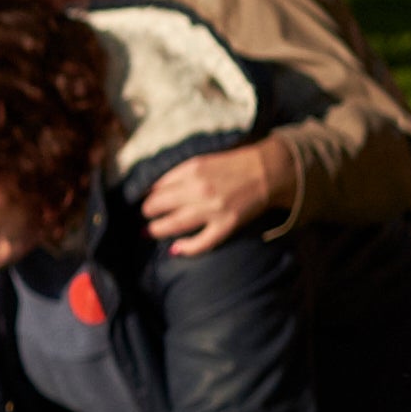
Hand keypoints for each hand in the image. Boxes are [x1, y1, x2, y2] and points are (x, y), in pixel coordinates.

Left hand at [140, 146, 288, 255]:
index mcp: (191, 170)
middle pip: (158, 207)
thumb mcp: (200, 162)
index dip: (145, 198)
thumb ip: (176, 175)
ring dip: (156, 230)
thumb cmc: (230, 166)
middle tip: (146, 218)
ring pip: (173, 225)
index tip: (144, 203)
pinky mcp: (227, 224)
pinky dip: (186, 249)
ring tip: (149, 232)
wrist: (266, 171)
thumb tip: (149, 192)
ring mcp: (213, 209)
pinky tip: (176, 249)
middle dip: (147, 214)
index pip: (155, 188)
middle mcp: (199, 189)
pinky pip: (201, 243)